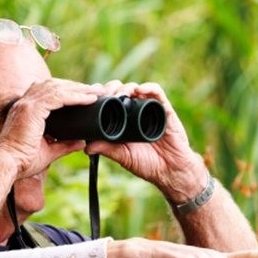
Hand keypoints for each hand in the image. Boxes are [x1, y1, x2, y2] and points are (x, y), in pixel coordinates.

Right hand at [0, 78, 104, 178]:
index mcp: (26, 110)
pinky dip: (75, 96)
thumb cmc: (22, 161)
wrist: (7, 165)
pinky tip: (89, 99)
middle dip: (76, 86)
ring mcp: (27, 104)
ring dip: (79, 88)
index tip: (85, 95)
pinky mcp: (32, 109)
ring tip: (96, 92)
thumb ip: (64, 145)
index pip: (48, 92)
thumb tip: (80, 143)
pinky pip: (58, 96)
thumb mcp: (48, 151)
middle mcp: (25, 103)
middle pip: (54, 85)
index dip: (68, 91)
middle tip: (96, 90)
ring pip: (58, 87)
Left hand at [84, 81, 205, 202]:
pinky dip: (148, 87)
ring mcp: (150, 108)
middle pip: (121, 90)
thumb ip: (107, 150)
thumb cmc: (147, 164)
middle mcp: (135, 111)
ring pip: (136, 88)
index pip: (110, 101)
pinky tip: (138, 90)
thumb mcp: (123, 156)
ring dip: (125, 87)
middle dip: (110, 88)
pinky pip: (157, 92)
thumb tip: (86, 148)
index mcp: (123, 120)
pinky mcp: (165, 109)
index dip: (100, 96)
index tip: (91, 97)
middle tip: (103, 95)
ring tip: (118, 94)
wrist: (170, 171)